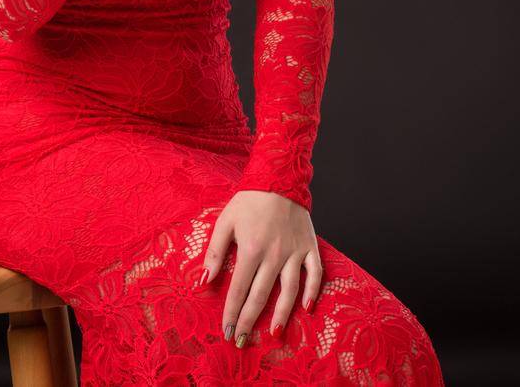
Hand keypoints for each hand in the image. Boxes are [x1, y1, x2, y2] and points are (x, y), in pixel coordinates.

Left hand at [200, 189, 322, 347]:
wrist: (279, 179)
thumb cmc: (248, 201)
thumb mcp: (225, 221)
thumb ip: (215, 251)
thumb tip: (204, 281)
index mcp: (250, 249)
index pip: (238, 289)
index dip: (232, 313)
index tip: (227, 331)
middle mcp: (274, 254)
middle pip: (260, 295)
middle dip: (250, 321)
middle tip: (242, 341)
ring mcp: (295, 252)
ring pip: (289, 290)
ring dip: (282, 314)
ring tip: (275, 333)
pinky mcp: (310, 247)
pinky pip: (315, 273)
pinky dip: (312, 291)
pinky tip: (307, 308)